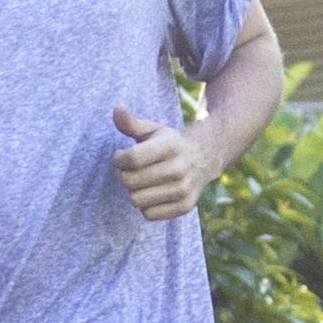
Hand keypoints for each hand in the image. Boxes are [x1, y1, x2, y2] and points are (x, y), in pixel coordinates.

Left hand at [110, 97, 207, 222]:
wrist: (204, 157)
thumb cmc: (168, 143)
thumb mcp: (151, 130)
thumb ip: (130, 123)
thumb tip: (117, 108)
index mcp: (170, 146)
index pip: (132, 159)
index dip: (119, 159)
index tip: (121, 156)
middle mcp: (179, 169)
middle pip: (130, 181)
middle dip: (124, 175)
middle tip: (132, 170)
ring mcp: (183, 190)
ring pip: (136, 200)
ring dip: (134, 191)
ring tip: (143, 181)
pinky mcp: (184, 207)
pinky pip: (148, 214)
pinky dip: (146, 205)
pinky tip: (153, 192)